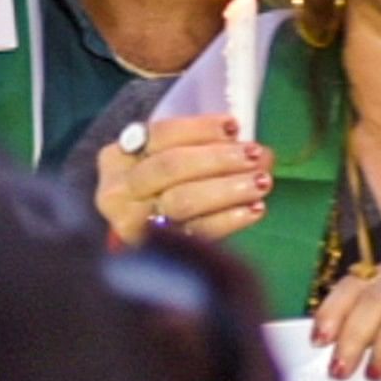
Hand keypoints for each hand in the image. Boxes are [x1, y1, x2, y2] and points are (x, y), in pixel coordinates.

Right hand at [94, 113, 270, 245]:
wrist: (137, 250)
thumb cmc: (162, 192)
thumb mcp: (173, 163)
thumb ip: (211, 151)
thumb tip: (263, 154)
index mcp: (116, 158)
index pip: (160, 134)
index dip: (199, 128)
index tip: (234, 126)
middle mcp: (118, 191)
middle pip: (170, 167)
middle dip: (217, 158)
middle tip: (253, 155)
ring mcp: (132, 225)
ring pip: (181, 201)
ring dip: (227, 188)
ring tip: (261, 182)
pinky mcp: (153, 253)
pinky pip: (195, 233)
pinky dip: (228, 219)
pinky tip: (253, 210)